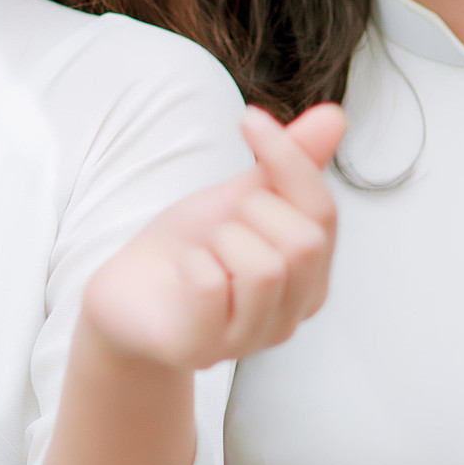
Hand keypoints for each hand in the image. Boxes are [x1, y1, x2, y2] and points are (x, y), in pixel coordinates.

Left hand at [80, 103, 344, 372]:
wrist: (127, 293)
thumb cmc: (190, 248)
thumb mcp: (240, 197)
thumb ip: (288, 165)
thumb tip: (336, 115)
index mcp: (311, 276)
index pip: (324, 212)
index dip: (288, 159)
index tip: (249, 120)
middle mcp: (291, 313)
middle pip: (304, 242)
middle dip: (252, 211)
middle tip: (220, 224)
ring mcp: (249, 339)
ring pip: (265, 268)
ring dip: (222, 240)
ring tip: (205, 251)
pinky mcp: (200, 349)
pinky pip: (209, 286)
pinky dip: (189, 263)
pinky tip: (182, 272)